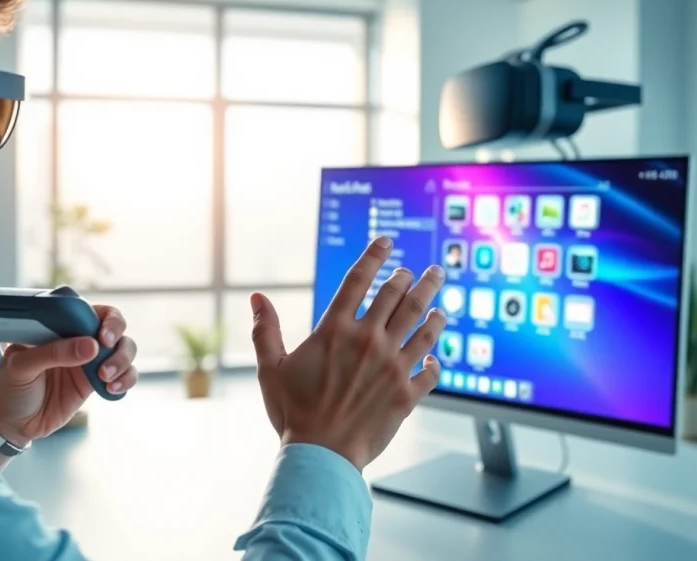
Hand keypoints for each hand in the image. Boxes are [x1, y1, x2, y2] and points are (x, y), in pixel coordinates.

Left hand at [0, 306, 138, 446]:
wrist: (11, 424)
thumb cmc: (10, 388)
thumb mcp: (21, 366)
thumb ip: (53, 353)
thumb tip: (91, 346)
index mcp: (59, 328)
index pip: (92, 311)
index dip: (107, 320)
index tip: (102, 337)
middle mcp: (78, 341)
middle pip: (116, 329)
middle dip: (119, 342)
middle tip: (106, 361)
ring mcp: (89, 362)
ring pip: (124, 351)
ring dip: (123, 362)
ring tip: (106, 378)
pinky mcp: (95, 383)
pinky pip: (123, 376)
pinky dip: (126, 380)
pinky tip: (112, 389)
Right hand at [251, 236, 445, 471]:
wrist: (320, 455)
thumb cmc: (293, 413)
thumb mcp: (270, 368)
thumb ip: (265, 330)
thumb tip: (256, 298)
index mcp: (335, 329)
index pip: (359, 279)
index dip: (375, 255)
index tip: (387, 241)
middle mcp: (368, 340)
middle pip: (399, 295)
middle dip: (415, 278)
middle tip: (425, 271)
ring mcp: (392, 366)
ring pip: (423, 326)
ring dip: (434, 308)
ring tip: (440, 301)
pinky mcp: (407, 393)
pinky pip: (431, 371)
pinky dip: (435, 360)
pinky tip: (434, 356)